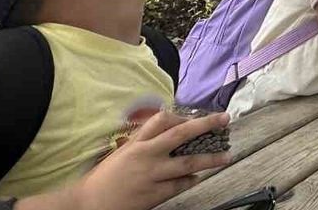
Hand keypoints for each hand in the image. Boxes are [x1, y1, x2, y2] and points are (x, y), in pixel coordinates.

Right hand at [58, 111, 230, 209]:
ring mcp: (153, 175)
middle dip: (205, 124)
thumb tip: (169, 130)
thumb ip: (144, 141)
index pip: (162, 119)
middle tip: (225, 119)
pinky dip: (191, 180)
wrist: (90, 203)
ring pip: (188, 163)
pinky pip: (181, 185)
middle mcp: (147, 155)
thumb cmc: (106, 177)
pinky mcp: (155, 194)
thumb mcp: (123, 152)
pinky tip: (198, 177)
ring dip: (211, 159)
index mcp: (137, 142)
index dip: (182, 116)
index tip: (195, 118)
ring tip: (227, 156)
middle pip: (181, 134)